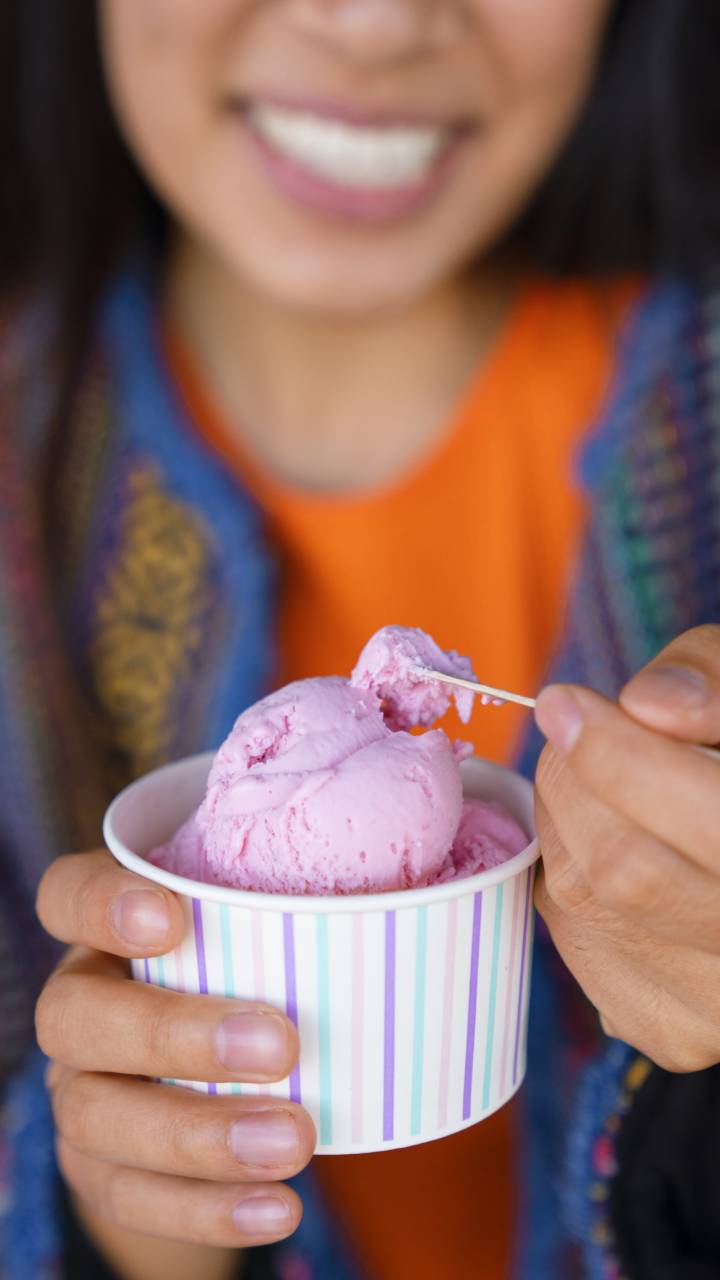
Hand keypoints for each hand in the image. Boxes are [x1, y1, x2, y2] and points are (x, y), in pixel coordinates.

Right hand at [35, 851, 315, 1250]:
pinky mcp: (99, 1167)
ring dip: (198, 1134)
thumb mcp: (264, 935)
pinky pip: (132, 1194)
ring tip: (296, 1141)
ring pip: (96, 1113)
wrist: (202, 1088)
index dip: (102, 904)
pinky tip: (278, 1205)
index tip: (174, 917)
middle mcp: (82, 1004)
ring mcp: (82, 1089)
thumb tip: (436, 897)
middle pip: (73, 1015)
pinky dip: (207, 1207)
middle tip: (281, 1047)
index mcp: (109, 931)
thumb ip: (306, 909)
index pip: (68, 894)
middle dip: (172, 1033)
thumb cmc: (252, 978)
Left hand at [533, 624, 719, 1071]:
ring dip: (564, 826)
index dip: (615, 755)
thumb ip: (709, 681)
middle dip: (574, 782)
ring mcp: (714, 1008)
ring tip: (600, 786)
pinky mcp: (667, 1030)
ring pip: (585, 905)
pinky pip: (573, 937)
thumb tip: (647, 706)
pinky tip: (610, 848)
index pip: (703, 821)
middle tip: (576, 734)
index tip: (565, 702)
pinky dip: (569, 879)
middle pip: (625, 867)